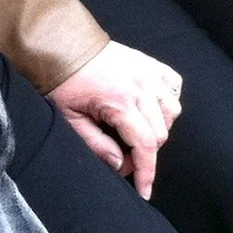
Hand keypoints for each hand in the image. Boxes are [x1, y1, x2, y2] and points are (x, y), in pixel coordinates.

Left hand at [45, 40, 182, 198]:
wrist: (59, 42)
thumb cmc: (60, 78)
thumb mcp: (68, 116)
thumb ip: (95, 143)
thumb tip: (117, 164)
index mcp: (120, 100)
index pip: (145, 145)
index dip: (147, 172)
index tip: (144, 190)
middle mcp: (141, 86)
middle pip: (160, 133)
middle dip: (145, 153)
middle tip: (122, 156)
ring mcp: (148, 72)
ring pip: (172, 111)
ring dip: (158, 128)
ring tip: (134, 131)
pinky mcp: (149, 63)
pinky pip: (173, 85)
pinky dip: (167, 100)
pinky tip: (150, 108)